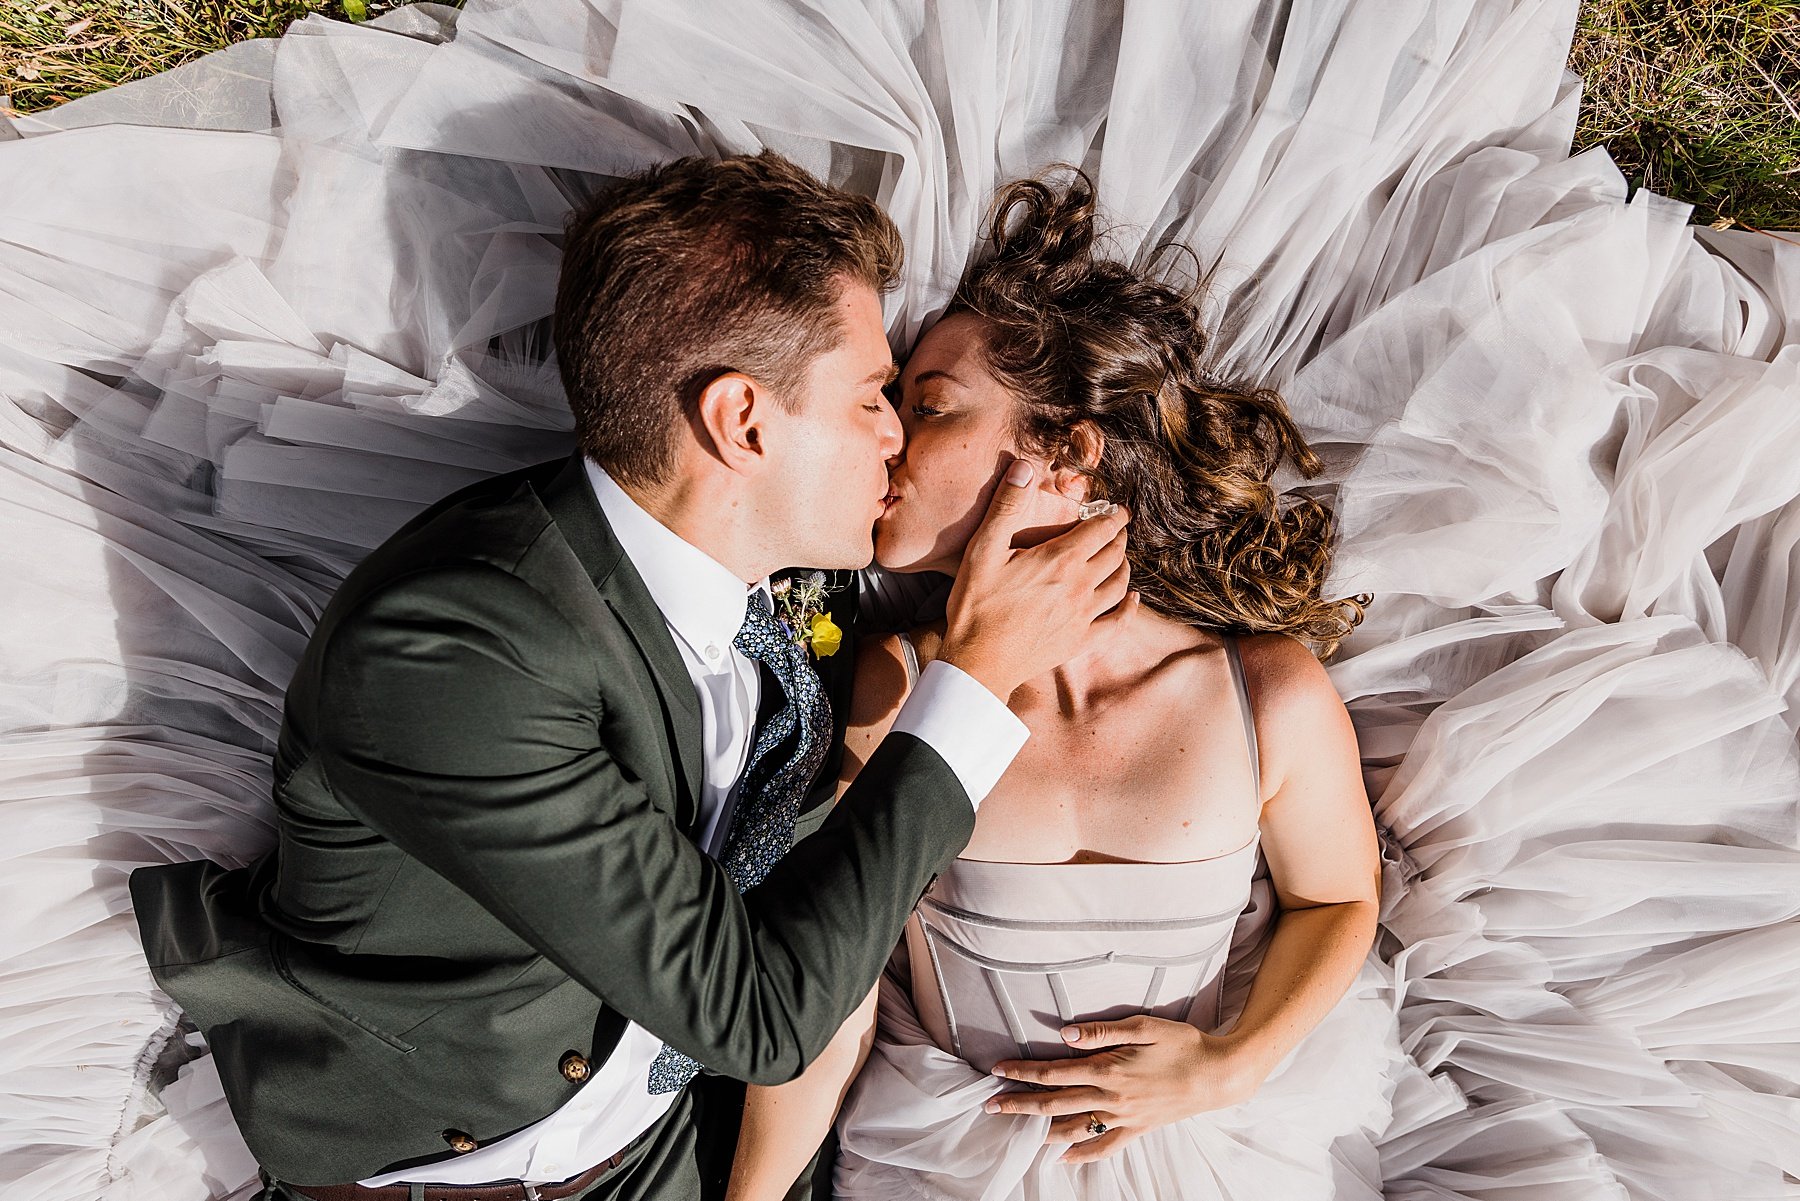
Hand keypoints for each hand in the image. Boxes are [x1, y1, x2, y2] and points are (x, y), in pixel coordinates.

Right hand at [937, 458, 1136, 699]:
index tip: (1120, 509)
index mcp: (1059, 559)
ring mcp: (1084, 616)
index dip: (1114, 516)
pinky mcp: (1081, 641)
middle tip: (1118, 530)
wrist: (978, 661)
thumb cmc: (976, 605)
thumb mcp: (983, 550)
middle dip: (1119, 538)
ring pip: (1119, 585)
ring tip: (1121, 557)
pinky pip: (1118, 623)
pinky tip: (1133, 600)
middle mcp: (1079, 585)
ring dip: (1124, 566)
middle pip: (1114, 554)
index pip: (1100, 530)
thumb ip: (1006, 507)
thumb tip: (1023, 467)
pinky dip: (1130, 608)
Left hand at [983, 1016, 1265, 1163]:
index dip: (1023, 1073)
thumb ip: (1100, 1032)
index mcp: (1108, 1069)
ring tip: (1018, 1129)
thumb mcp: (1142, 1026)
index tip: (997, 1071)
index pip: (1054, 1073)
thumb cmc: (1182, 1043)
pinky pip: (1105, 1146)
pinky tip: (1062, 1157)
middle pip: (1055, 1104)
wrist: (1218, 1074)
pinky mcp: (1138, 1129)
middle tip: (991, 1106)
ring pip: (1074, 1128)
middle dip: (1020, 1105)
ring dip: (1042, 1129)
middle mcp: (1111, 1098)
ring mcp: (1124, 1117)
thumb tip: (1064, 1034)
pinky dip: (1081, 1154)